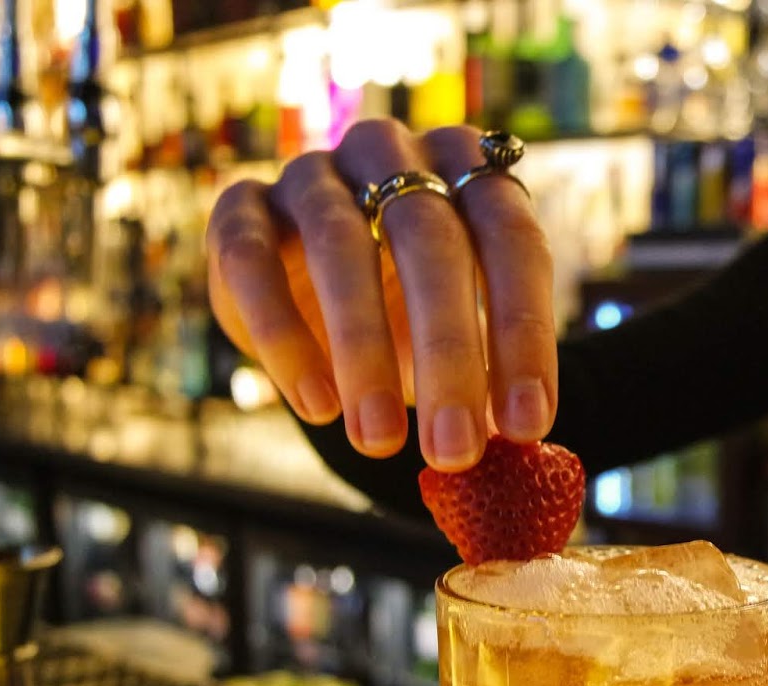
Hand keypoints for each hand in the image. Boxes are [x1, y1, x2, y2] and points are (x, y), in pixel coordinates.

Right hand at [205, 120, 557, 470]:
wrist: (314, 285)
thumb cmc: (412, 307)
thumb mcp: (463, 327)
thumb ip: (490, 370)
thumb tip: (521, 442)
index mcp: (468, 170)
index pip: (512, 240)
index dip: (525, 333)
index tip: (527, 423)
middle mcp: (393, 154)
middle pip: (429, 241)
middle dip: (448, 354)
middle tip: (454, 448)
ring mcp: (313, 174)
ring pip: (339, 246)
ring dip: (363, 351)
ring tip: (380, 440)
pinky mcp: (240, 207)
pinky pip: (252, 263)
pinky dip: (284, 338)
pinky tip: (317, 405)